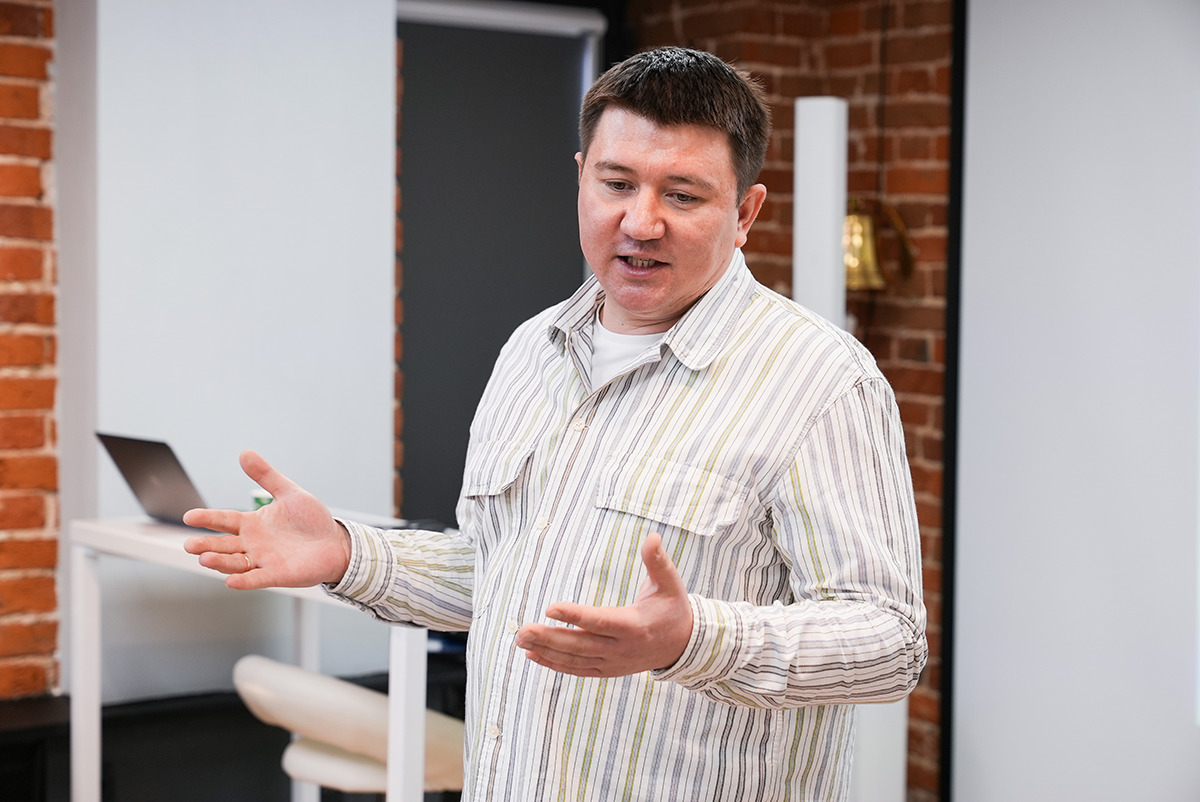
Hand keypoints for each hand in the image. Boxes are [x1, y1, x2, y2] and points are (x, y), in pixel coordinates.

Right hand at [182, 450, 350, 589]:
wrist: (336, 542)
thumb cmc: (311, 519)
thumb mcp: (289, 492)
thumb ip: (267, 475)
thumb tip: (245, 453)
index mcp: (252, 524)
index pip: (224, 520)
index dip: (207, 518)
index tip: (188, 517)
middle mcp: (253, 543)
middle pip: (223, 545)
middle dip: (206, 545)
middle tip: (189, 545)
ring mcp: (264, 560)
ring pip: (236, 563)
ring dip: (220, 562)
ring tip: (205, 559)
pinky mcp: (278, 574)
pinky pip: (258, 578)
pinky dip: (245, 581)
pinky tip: (231, 582)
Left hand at [514, 532, 692, 676]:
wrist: (682, 646)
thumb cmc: (673, 608)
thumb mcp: (670, 584)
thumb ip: (658, 561)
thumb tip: (652, 536)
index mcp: (635, 626)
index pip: (600, 621)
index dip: (575, 615)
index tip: (550, 607)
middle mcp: (622, 648)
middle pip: (580, 644)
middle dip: (549, 637)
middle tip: (522, 630)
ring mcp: (613, 662)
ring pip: (574, 659)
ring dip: (546, 650)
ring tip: (521, 639)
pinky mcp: (607, 669)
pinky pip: (577, 670)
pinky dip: (554, 664)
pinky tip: (533, 654)